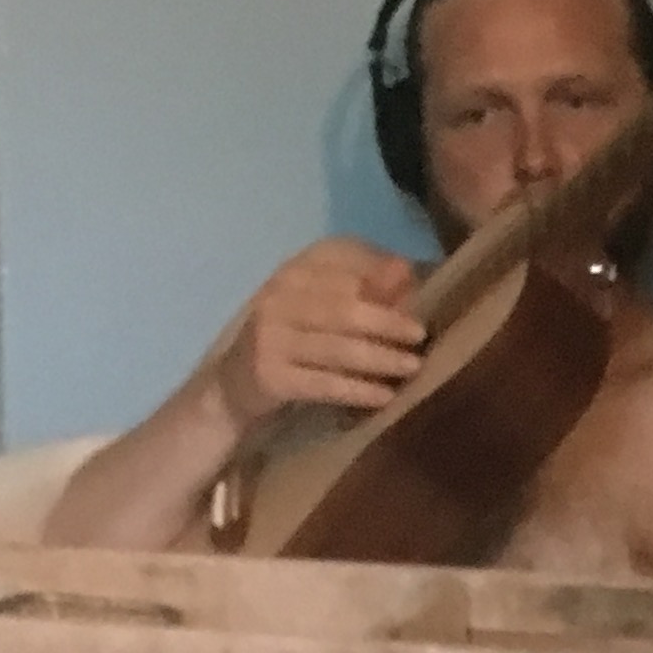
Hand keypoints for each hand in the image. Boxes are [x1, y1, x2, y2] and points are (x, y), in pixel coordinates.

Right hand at [210, 238, 426, 424]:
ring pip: (338, 347)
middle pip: (345, 305)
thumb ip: (361, 287)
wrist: (233, 385)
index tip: (413, 286)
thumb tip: (406, 271)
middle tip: (420, 335)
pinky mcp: (270, 376)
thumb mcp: (318, 304)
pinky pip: (325, 383)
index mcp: (293, 271)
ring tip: (413, 367)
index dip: (379, 268)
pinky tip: (385, 397)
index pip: (339, 256)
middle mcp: (278, 296)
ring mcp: (270, 337)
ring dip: (382, 358)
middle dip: (388, 321)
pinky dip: (359, 390)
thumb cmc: (290, 338)